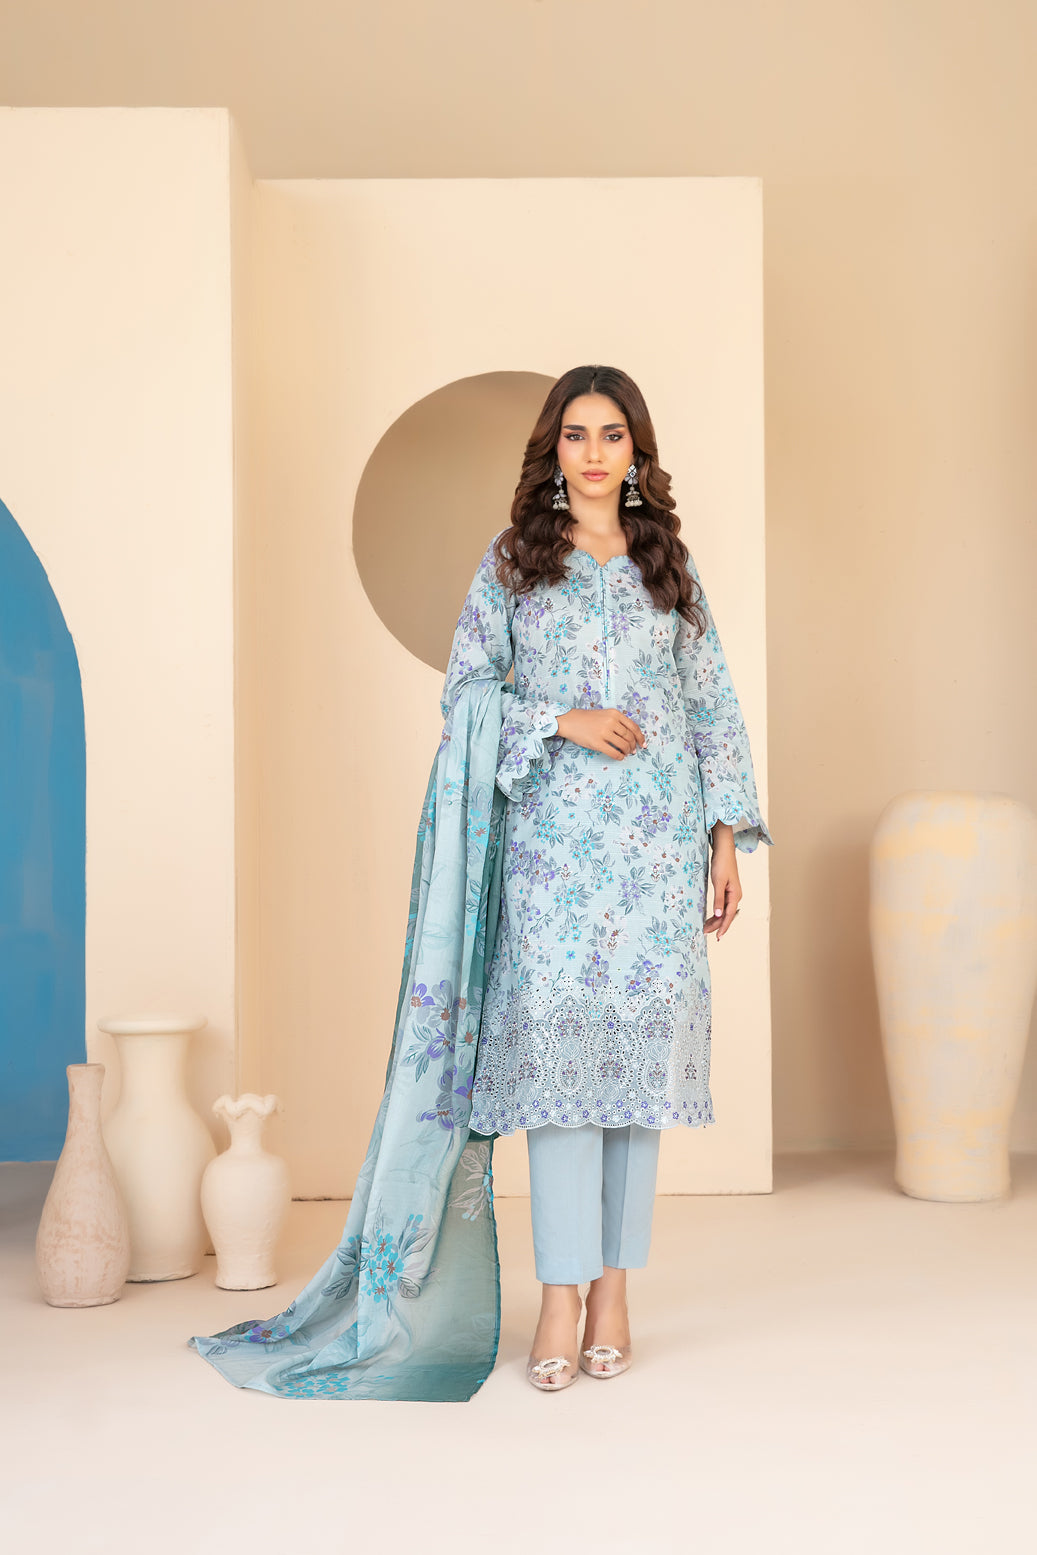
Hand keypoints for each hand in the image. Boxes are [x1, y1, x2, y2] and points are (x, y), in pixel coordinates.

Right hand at [555, 707, 645, 759]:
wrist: (570, 721)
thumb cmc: (588, 719)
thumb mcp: (605, 714)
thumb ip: (618, 722)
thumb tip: (631, 736)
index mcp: (615, 714)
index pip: (633, 727)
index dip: (640, 737)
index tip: (643, 744)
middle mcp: (611, 722)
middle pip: (629, 737)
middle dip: (633, 746)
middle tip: (633, 751)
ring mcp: (604, 732)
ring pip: (623, 745)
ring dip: (627, 751)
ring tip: (626, 753)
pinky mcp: (597, 743)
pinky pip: (613, 752)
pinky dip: (619, 756)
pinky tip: (619, 757)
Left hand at [705, 824, 741, 939]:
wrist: (724, 851)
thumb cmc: (722, 864)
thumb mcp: (718, 882)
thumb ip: (718, 899)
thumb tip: (718, 915)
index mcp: (735, 895)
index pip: (729, 916)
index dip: (723, 927)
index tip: (718, 937)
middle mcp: (735, 896)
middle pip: (727, 915)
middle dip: (717, 925)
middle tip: (705, 933)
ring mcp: (732, 894)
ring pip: (725, 911)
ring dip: (716, 920)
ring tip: (706, 928)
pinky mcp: (727, 890)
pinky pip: (723, 906)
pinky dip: (717, 912)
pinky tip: (711, 917)